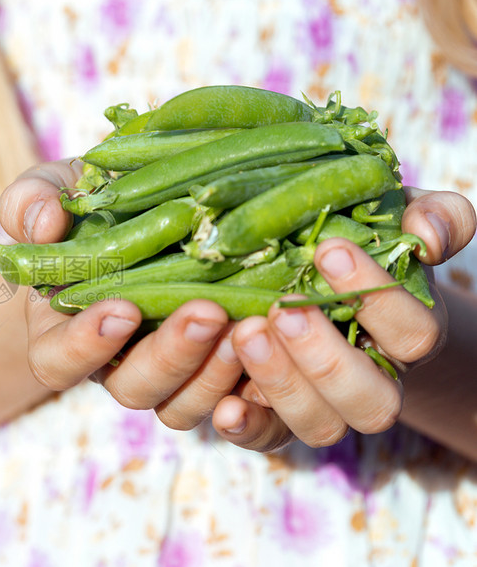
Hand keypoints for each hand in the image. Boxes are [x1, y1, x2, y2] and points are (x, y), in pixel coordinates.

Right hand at [0, 160, 249, 429]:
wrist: (129, 224)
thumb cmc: (78, 214)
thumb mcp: (46, 195)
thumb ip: (29, 203)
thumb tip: (46, 222)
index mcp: (62, 333)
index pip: (60, 360)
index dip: (86, 345)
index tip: (121, 308)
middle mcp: (114, 365)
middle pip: (135, 389)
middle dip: (171, 357)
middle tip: (207, 313)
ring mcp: (168, 374)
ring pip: (186, 405)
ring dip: (218, 373)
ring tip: (252, 326)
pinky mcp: (214, 372)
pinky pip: (234, 401)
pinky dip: (258, 389)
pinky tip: (284, 351)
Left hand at [211, 187, 476, 451]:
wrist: (311, 289)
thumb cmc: (355, 251)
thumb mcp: (395, 221)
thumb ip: (432, 218)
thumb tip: (424, 236)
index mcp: (407, 338)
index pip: (414, 335)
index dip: (377, 298)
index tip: (327, 249)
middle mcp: (371, 386)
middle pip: (370, 401)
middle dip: (325, 355)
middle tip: (283, 306)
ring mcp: (322, 409)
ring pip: (318, 425)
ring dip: (282, 382)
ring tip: (246, 332)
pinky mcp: (273, 420)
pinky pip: (266, 440)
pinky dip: (248, 427)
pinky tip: (227, 405)